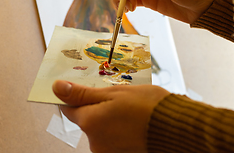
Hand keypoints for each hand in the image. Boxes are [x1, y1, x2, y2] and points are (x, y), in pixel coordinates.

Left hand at [52, 80, 169, 152]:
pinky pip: (112, 140)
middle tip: (116, 97)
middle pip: (86, 120)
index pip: (68, 108)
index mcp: (90, 122)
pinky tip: (133, 123)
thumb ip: (83, 94)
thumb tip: (57, 87)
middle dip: (97, 108)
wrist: (176, 128)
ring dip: (109, 120)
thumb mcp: (114, 92)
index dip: (74, 97)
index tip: (83, 89)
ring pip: (101, 130)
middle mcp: (94, 142)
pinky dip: (119, 131)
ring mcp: (107, 152)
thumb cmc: (147, 105)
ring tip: (129, 110)